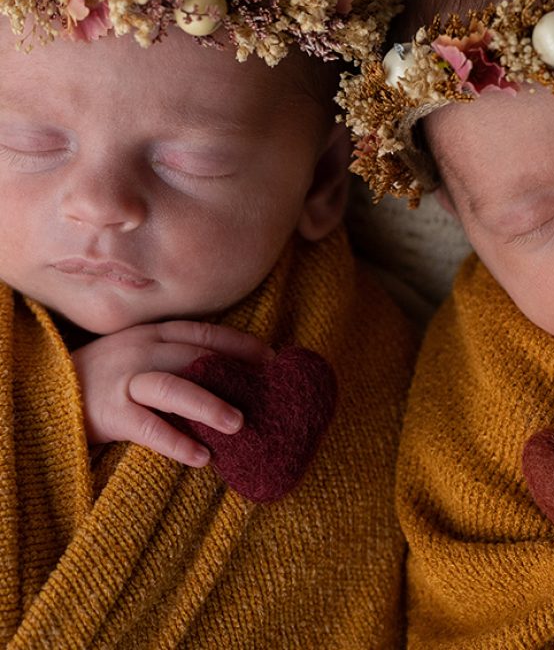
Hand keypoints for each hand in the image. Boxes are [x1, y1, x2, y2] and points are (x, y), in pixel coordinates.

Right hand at [71, 321, 270, 466]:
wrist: (48, 390)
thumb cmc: (107, 375)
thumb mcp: (141, 353)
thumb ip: (176, 356)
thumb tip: (227, 373)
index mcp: (154, 333)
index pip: (204, 332)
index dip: (239, 343)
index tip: (270, 357)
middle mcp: (142, 350)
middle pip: (194, 356)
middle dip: (233, 372)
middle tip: (267, 390)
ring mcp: (125, 380)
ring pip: (173, 387)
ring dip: (209, 404)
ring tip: (239, 424)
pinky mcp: (110, 413)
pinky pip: (148, 427)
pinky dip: (176, 441)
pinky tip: (201, 456)